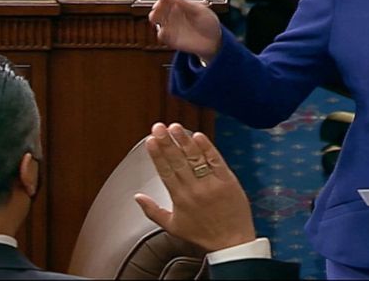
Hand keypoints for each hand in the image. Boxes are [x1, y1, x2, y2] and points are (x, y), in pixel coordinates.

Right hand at [134, 122, 255, 251]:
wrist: (231, 241)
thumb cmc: (203, 234)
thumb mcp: (173, 226)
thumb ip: (152, 211)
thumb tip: (137, 197)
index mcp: (179, 198)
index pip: (164, 171)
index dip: (157, 154)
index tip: (150, 140)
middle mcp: (194, 189)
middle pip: (177, 161)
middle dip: (166, 142)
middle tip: (158, 127)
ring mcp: (211, 184)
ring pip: (195, 158)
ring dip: (184, 140)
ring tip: (175, 127)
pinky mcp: (227, 180)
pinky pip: (216, 161)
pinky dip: (207, 148)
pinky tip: (198, 136)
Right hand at [148, 0, 221, 61]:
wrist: (213, 41)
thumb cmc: (208, 23)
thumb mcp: (200, 11)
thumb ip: (187, 5)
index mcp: (180, 4)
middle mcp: (173, 14)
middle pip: (158, 7)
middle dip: (156, 6)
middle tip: (158, 7)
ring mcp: (171, 25)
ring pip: (156, 20)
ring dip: (154, 18)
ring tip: (157, 18)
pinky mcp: (171, 38)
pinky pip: (161, 35)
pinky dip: (161, 32)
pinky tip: (164, 31)